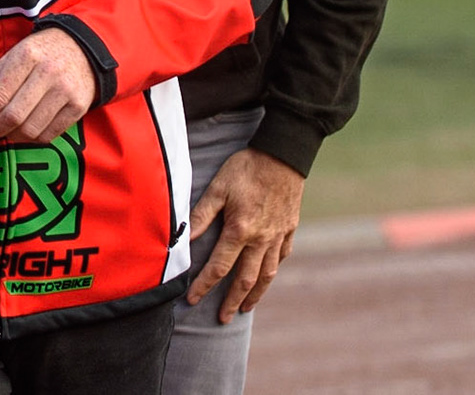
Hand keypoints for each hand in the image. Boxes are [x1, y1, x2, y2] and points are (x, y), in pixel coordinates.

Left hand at [0, 29, 96, 143]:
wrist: (80, 50)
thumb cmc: (37, 55)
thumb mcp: (11, 59)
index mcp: (27, 56)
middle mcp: (49, 72)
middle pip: (14, 116)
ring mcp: (66, 91)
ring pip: (30, 129)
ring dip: (13, 136)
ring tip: (8, 129)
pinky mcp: (79, 107)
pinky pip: (49, 135)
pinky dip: (32, 138)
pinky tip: (26, 129)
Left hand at [185, 147, 305, 321]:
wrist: (283, 156)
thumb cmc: (246, 168)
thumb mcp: (218, 187)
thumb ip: (201, 214)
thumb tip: (184, 239)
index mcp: (240, 230)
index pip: (219, 266)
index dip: (204, 285)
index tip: (192, 300)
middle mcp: (261, 239)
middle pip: (246, 279)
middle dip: (232, 301)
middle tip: (223, 318)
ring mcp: (278, 236)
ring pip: (267, 273)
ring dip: (255, 293)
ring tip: (246, 308)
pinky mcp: (290, 229)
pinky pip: (282, 256)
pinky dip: (273, 269)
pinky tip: (267, 276)